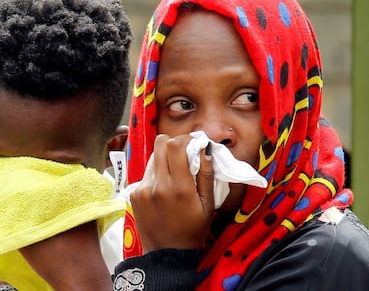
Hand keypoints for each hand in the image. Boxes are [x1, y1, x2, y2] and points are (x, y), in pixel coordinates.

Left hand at [130, 134, 214, 252]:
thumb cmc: (193, 230)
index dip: (185, 139)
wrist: (167, 255)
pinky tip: (164, 188)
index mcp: (179, 187)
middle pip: (160, 144)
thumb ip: (206, 174)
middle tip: (184, 154)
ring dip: (165, 158)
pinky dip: (157, 173)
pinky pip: (146, 172)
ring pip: (152, 157)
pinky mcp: (134, 194)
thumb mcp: (207, 204)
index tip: (193, 144)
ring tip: (174, 173)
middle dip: (173, 144)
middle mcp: (157, 185)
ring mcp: (142, 189)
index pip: (174, 145)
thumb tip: (205, 148)